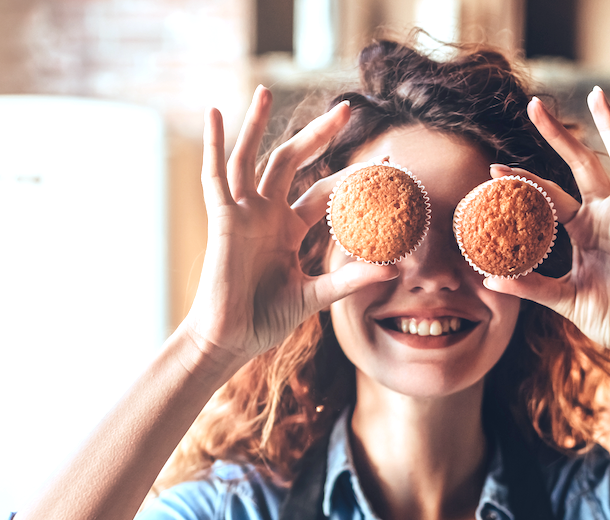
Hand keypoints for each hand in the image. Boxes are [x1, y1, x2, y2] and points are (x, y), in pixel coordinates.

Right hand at [186, 87, 398, 364]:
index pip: (325, 192)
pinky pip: (216, 176)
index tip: (387, 161)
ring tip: (266, 90)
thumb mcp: (315, 296)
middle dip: (318, 135)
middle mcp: (266, 214)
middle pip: (293, 161)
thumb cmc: (266, 319)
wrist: (230, 340)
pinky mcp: (222, 220)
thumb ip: (351, 279)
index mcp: (288, 229)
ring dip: (257, 124)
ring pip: (252, 158)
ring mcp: (243, 214)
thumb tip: (395, 270)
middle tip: (346, 108)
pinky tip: (215, 114)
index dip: (353, 176)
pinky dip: (214, 145)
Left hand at [483, 89, 609, 371]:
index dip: (523, 181)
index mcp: (584, 229)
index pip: (549, 196)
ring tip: (597, 94)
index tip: (493, 169)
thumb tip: (488, 279)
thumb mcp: (562, 298)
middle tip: (533, 105)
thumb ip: (529, 286)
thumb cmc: (609, 317)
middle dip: (559, 135)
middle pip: (581, 164)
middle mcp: (607, 216)